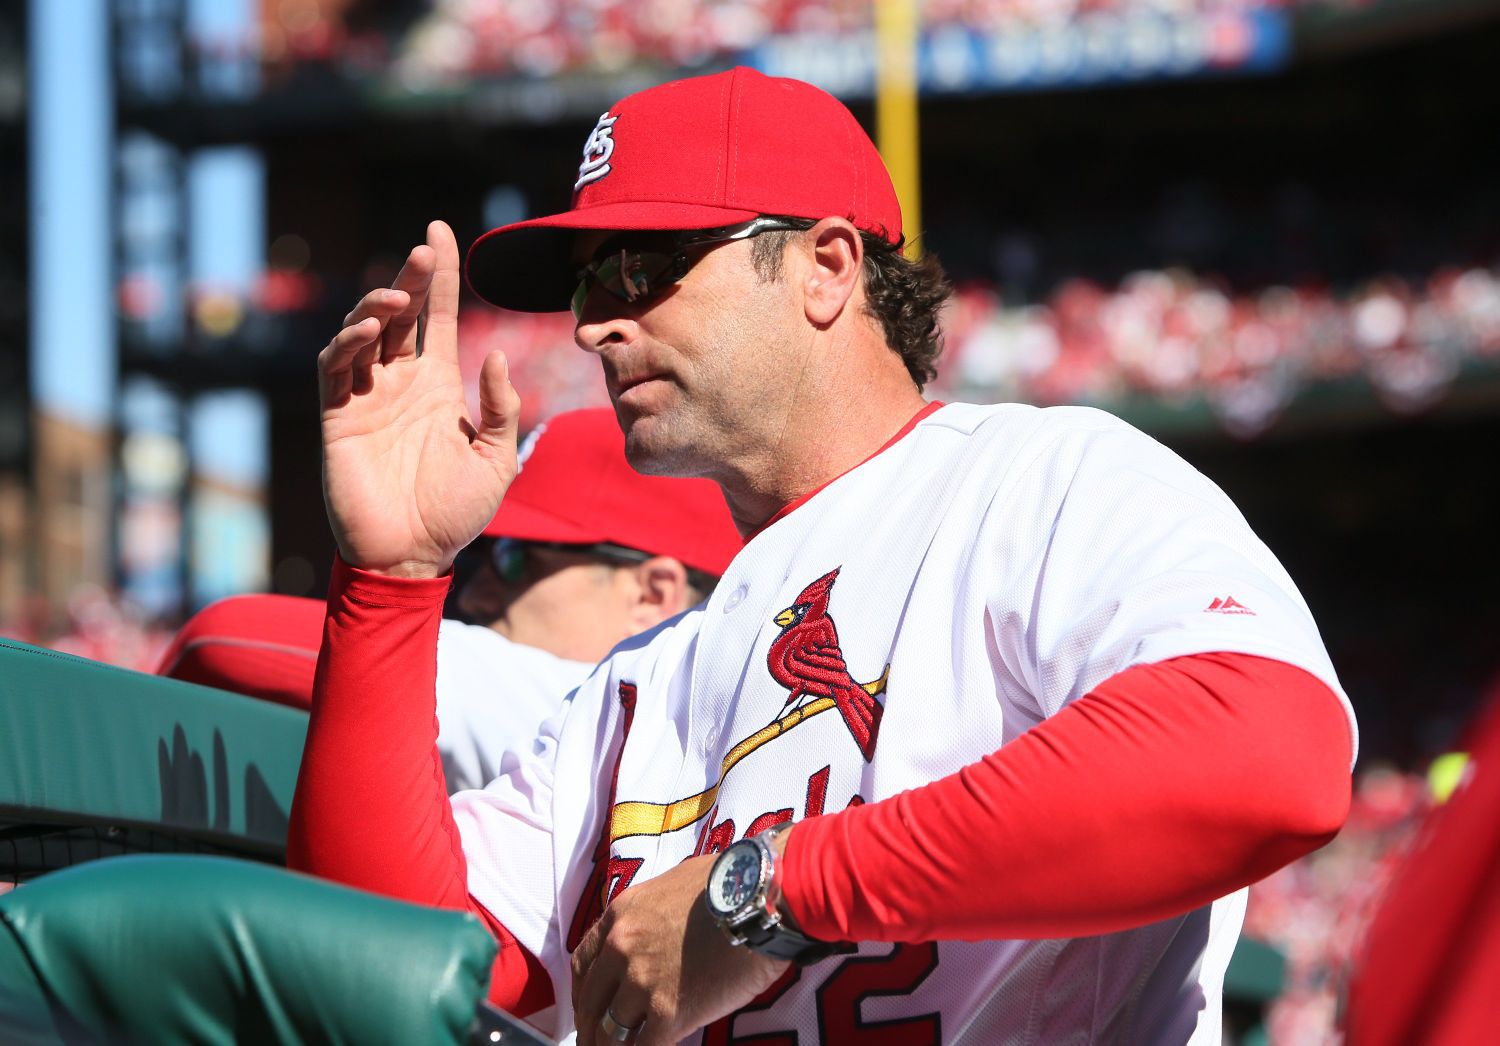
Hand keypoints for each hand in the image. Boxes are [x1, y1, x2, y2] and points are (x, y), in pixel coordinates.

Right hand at [318, 220, 520, 576]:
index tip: (439, 230)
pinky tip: (369, 330)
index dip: (437, 275)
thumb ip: (500, 407)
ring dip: (376, 306)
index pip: (434, 317)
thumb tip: (497, 354)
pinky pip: (336, 369)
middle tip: (423, 252)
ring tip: (395, 296)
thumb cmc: (455, 512)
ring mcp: (366, 397)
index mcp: (436, 385)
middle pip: (398, 314)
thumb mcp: (495, 457)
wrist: (412, 557)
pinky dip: (348, 342)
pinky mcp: (338, 418)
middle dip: (408, 279)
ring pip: (363, 333)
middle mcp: (399, 383)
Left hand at [571, 854, 789, 1044]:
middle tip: (596, 1042)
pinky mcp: (669, 1013)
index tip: (588, 1006)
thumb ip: (654, 911)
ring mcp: (643, 983)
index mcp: (622, 915)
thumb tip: (659, 925)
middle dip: (591, 1027)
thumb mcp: (676, 882)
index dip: (582, 991)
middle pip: (591, 1002)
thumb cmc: (730, 884)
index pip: (583, 962)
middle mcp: (622, 949)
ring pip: (611, 1032)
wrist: (762, 901)